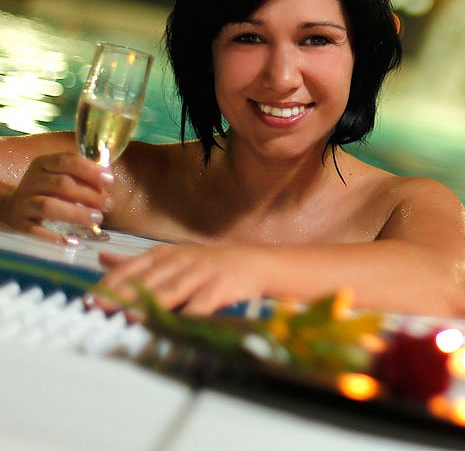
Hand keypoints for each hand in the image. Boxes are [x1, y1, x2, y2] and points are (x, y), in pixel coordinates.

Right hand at [0, 152, 111, 241]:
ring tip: (96, 219)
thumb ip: (83, 176)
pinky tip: (74, 241)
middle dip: (89, 194)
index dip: (90, 170)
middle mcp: (32, 181)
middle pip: (61, 184)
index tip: (110, 180)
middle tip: (108, 205)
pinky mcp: (20, 223)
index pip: (66, 161)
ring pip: (49, 206)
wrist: (13, 207)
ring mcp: (24, 202)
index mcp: (44, 164)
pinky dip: (55, 237)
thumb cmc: (48, 190)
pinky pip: (36, 231)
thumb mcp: (61, 176)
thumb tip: (108, 178)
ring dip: (76, 213)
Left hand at [93, 244, 266, 315]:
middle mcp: (183, 260)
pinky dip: (189, 315)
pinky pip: (203, 303)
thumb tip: (102, 259)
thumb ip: (139, 262)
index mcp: (167, 254)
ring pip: (172, 290)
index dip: (110, 282)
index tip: (89, 298)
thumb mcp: (175, 257)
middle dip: (122, 294)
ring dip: (150, 303)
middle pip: (148, 279)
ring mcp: (203, 273)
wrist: (258, 263)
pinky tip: (176, 327)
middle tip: (99, 307)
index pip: (133, 266)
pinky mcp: (223, 287)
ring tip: (130, 316)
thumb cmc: (211, 264)